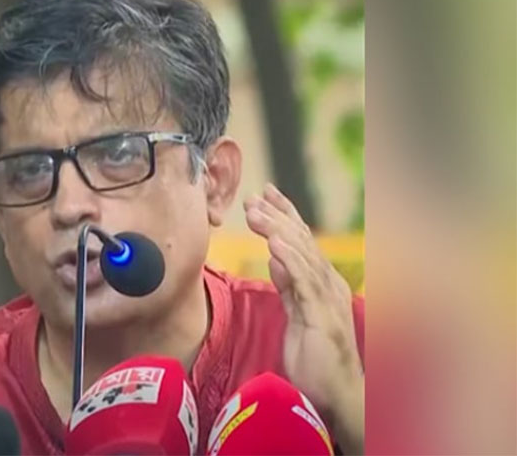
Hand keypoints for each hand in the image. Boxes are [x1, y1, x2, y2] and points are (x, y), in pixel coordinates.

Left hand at [244, 183, 362, 452]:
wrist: (335, 394)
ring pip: (302, 255)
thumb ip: (289, 286)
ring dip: (277, 230)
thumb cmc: (315, 357)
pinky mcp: (322, 316)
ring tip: (256, 212)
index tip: (264, 195)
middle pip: (302, 241)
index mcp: (322, 282)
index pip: (302, 241)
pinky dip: (289, 260)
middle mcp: (329, 284)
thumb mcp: (297, 313)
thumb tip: (275, 259)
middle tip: (254, 196)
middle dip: (277, 216)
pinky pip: (304, 283)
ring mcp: (328, 299)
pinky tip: (273, 244)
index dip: (284, 216)